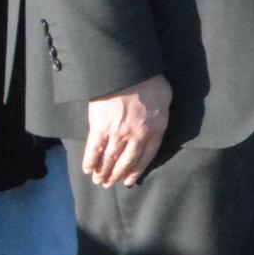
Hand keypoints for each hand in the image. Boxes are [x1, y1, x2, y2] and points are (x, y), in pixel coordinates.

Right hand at [82, 73, 172, 188]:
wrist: (128, 70)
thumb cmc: (150, 80)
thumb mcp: (165, 98)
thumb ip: (160, 114)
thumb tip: (157, 122)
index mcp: (156, 129)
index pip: (147, 156)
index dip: (137, 170)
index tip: (129, 180)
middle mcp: (137, 135)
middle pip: (127, 161)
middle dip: (117, 175)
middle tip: (110, 184)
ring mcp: (118, 132)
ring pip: (110, 158)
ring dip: (103, 172)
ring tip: (99, 181)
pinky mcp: (100, 127)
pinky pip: (94, 149)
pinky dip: (90, 161)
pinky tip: (87, 169)